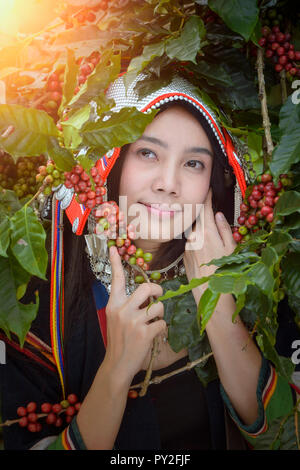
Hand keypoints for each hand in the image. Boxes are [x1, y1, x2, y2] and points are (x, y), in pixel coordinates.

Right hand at [104, 245, 166, 382]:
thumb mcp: (115, 320)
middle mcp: (121, 310)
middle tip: (158, 297)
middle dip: (157, 290)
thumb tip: (146, 295)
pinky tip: (153, 336)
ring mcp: (132, 322)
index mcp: (113, 305)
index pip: (116, 280)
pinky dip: (161, 329)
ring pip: (158, 307)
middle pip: (146, 288)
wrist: (116, 366)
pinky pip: (162, 323)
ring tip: (153, 323)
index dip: (116, 263)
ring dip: (160, 314)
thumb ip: (126, 306)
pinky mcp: (144, 333)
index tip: (114, 249)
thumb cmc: (119, 341)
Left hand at [183, 188, 235, 291]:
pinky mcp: (184, 255)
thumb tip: (219, 215)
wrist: (208, 290)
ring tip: (211, 242)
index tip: (208, 190)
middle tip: (209, 211)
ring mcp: (187, 246)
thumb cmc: (224, 270)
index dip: (207, 197)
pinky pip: (191, 243)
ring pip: (194, 232)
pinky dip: (197, 243)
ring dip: (201, 231)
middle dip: (203, 214)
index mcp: (207, 233)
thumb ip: (224, 229)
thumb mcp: (231, 248)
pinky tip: (205, 253)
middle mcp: (194, 237)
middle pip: (198, 219)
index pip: (205, 208)